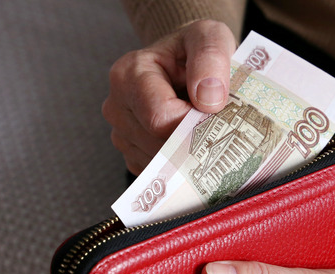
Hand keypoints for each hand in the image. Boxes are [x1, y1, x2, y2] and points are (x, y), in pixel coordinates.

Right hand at [101, 20, 235, 174]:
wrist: (186, 61)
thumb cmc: (195, 49)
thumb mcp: (210, 37)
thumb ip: (211, 57)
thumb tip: (208, 98)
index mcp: (129, 75)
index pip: (161, 118)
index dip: (194, 123)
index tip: (216, 113)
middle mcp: (118, 107)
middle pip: (160, 146)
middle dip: (194, 141)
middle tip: (216, 123)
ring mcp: (122, 135)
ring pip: (162, 165)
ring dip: (189, 154)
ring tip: (202, 128)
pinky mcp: (134, 155)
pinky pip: (161, 175)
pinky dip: (182, 165)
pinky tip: (193, 143)